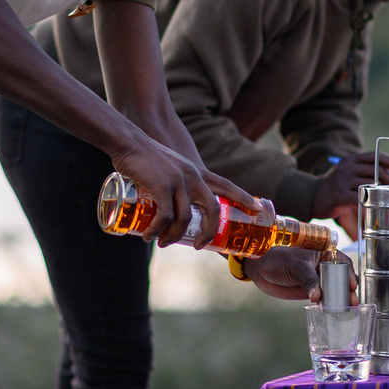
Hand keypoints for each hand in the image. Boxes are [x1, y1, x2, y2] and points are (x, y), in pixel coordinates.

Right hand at [112, 139, 257, 248]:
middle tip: (200, 245)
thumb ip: (178, 183)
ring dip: (174, 236)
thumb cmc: (147, 157)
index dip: (243, 197)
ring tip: (163, 242)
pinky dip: (158, 230)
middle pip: (212, 209)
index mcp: (197, 172)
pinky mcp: (162, 186)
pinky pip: (165, 217)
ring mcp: (179, 181)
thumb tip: (173, 208)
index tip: (258, 209)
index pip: (226, 185)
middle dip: (209, 231)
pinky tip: (149, 236)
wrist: (129, 143)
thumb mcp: (171, 168)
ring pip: (186, 218)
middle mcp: (193, 176)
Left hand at [241, 247, 357, 304]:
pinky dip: (328, 304)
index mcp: (324, 253)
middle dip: (348, 290)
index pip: (343, 262)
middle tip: (352, 301)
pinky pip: (324, 298)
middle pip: (342, 278)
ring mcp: (318, 279)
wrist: (260, 268)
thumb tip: (318, 296)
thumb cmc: (278, 258)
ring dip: (340, 299)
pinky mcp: (311, 291)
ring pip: (334, 289)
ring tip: (345, 309)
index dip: (349, 273)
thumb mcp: (296, 266)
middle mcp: (324, 266)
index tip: (352, 285)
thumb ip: (308, 280)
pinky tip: (331, 311)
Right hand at [311, 151, 388, 239]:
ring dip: (383, 192)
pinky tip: (375, 206)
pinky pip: (361, 198)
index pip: (375, 156)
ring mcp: (342, 181)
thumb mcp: (351, 174)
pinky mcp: (340, 195)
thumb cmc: (339, 187)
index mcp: (351, 160)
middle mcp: (347, 167)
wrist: (314, 197)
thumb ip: (368, 173)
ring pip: (370, 184)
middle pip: (375, 170)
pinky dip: (371, 202)